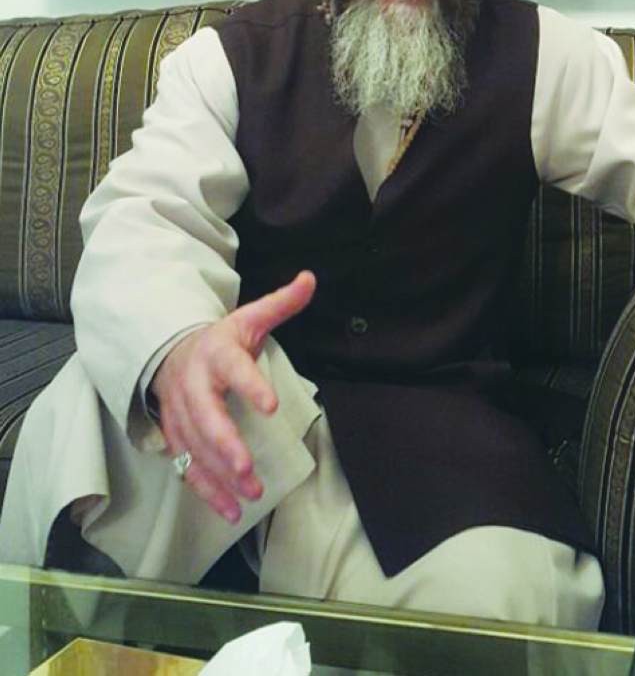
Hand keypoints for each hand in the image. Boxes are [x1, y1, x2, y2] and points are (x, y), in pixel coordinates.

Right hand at [151, 271, 316, 522]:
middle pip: (205, 418)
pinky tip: (231, 511)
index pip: (233, 369)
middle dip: (225, 446)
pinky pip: (188, 468)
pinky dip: (206, 492)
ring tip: (249, 496)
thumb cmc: (219, 339)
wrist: (169, 352)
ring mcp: (180, 415)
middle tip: (247, 469)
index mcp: (216, 354)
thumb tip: (310, 279)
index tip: (272, 405)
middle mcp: (193, 386)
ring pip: (194, 449)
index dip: (250, 386)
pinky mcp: (175, 437)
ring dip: (219, 476)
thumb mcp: (250, 317)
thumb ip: (281, 303)